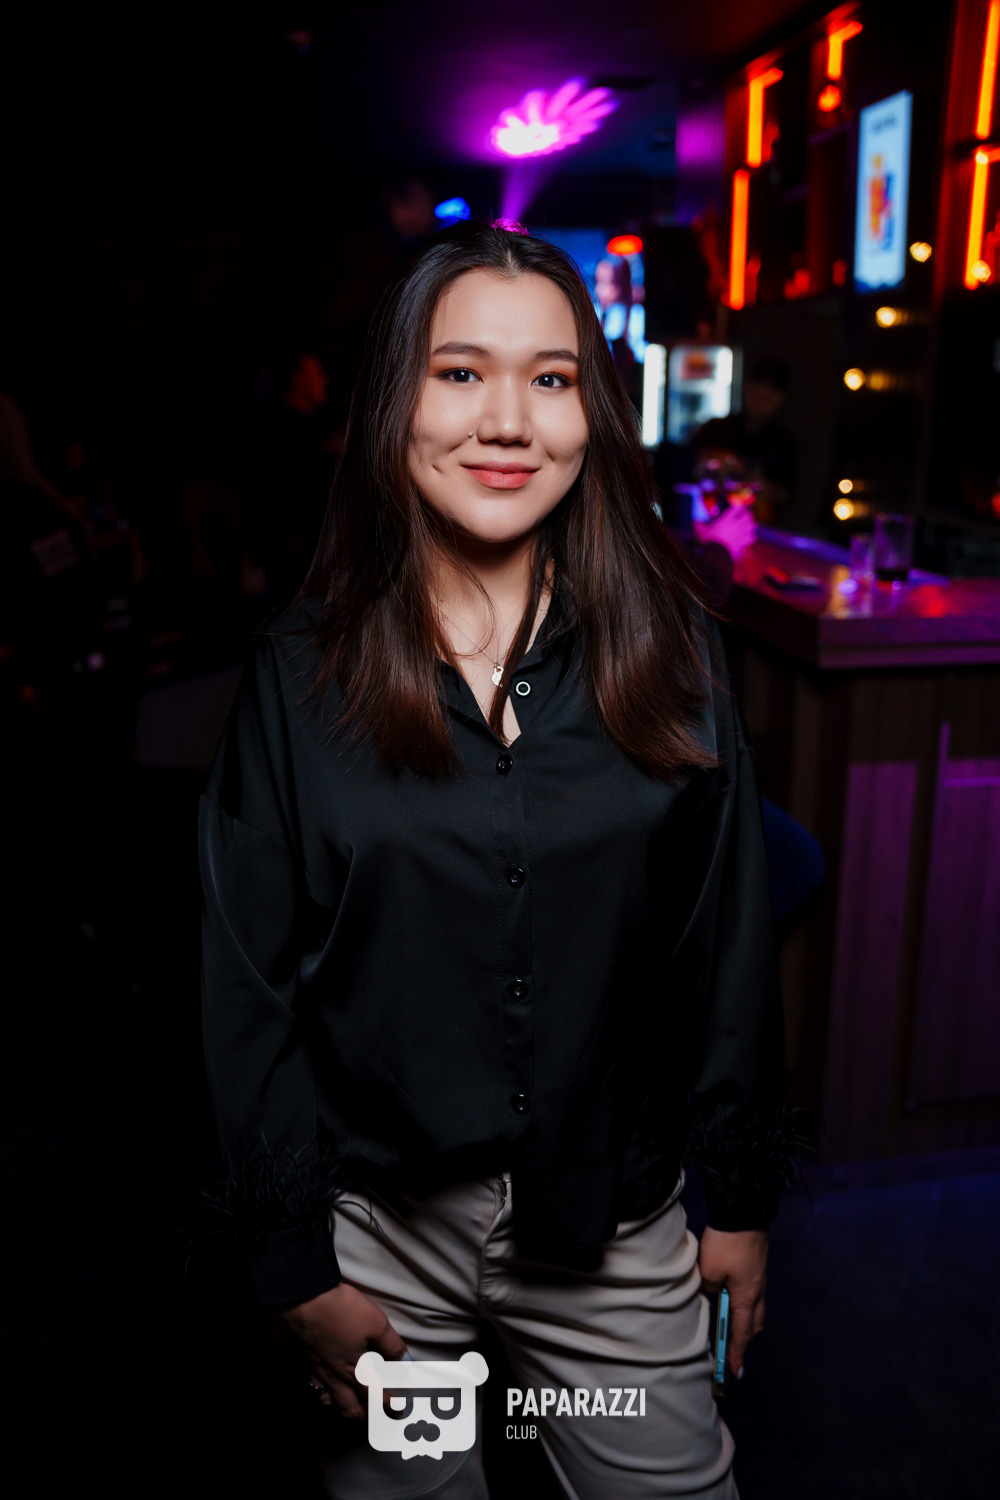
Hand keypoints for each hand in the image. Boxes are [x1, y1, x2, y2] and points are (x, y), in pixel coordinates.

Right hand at [273, 1281, 407, 1418]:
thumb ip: (392, 1345)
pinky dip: (324, 1399)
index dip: (390, 1405)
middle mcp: (338, 1377)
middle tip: (378, 1414)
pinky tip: (327, 1393)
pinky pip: (315, 1392)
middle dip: (367, 1416)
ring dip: (344, 1411)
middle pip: (352, 1409)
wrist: (305, 1299)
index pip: (377, 1395)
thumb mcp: (376, 1322)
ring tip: (354, 1408)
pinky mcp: (306, 1364)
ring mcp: (320, 1373)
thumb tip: (406, 1363)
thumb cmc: (342, 1310)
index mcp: (358, 1370)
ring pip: (332, 1405)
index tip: (399, 1410)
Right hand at [693, 505, 757, 561]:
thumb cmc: (708, 542)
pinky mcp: (744, 543)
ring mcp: (741, 534)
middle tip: (745, 517)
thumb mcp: (701, 532)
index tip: (738, 508)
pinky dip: (751, 537)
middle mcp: (736, 525)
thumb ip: (698, 525)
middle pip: (748, 516)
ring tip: (748, 526)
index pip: (737, 508)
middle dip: (747, 515)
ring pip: (752, 526)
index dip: (739, 507)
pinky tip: (747, 538)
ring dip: (750, 525)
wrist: (716, 556)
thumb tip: (694, 521)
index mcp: (726, 519)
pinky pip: (752, 537)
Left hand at [698, 1226, 767, 1377]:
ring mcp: (760, 1278)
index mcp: (747, 1297)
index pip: (741, 1333)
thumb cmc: (726, 1244)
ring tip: (732, 1328)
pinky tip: (733, 1300)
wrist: (743, 1212)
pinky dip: (745, 1305)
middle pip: (753, 1325)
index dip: (736, 1353)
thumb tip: (713, 1290)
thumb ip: (709, 1287)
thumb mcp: (708, 1270)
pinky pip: (753, 1295)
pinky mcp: (757, 1266)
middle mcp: (758, 1291)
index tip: (733, 1371)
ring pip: (755, 1310)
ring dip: (745, 1323)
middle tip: (732, 1353)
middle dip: (744, 1341)